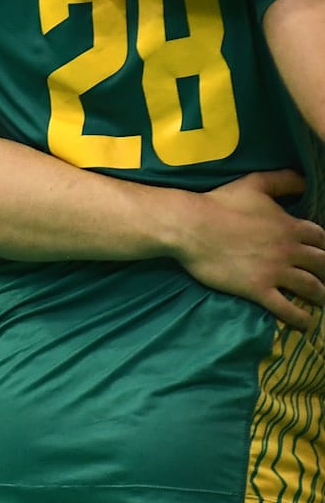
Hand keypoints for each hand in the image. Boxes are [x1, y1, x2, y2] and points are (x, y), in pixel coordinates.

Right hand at [168, 170, 324, 327]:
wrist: (191, 225)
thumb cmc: (220, 203)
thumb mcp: (254, 184)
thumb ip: (282, 180)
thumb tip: (304, 179)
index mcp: (290, 226)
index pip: (320, 238)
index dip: (324, 246)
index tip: (322, 252)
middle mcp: (289, 250)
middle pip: (322, 264)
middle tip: (324, 278)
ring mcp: (275, 271)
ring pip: (311, 287)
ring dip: (320, 295)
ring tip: (321, 300)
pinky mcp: (258, 289)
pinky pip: (286, 307)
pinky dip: (300, 318)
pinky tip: (306, 323)